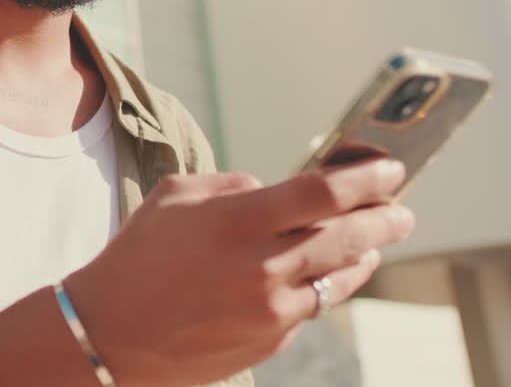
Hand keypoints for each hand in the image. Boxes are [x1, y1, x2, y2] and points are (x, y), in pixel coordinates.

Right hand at [64, 159, 413, 385]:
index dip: (366, 179)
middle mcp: (260, 266)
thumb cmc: (137, 255)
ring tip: (375, 244)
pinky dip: (322, 287)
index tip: (392, 169)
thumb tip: (277, 190)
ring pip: (339, 278)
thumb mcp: (175, 197)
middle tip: (402, 210)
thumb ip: (234, 186)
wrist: (109, 334)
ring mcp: (269, 310)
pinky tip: (326, 276)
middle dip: (385, 219)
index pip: (322, 193)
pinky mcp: (270, 341)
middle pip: (348, 237)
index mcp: (236, 221)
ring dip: (364, 257)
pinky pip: (310, 308)